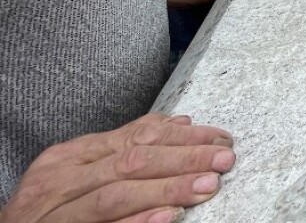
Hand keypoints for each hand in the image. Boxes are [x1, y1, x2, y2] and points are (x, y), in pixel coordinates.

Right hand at [0, 114, 233, 222]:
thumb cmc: (49, 206)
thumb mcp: (80, 168)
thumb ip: (125, 145)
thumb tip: (181, 123)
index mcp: (71, 156)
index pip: (135, 139)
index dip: (182, 138)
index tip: (221, 138)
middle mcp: (61, 181)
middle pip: (131, 162)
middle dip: (183, 159)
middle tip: (225, 158)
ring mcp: (57, 215)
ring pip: (117, 195)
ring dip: (167, 188)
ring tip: (208, 185)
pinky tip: (168, 217)